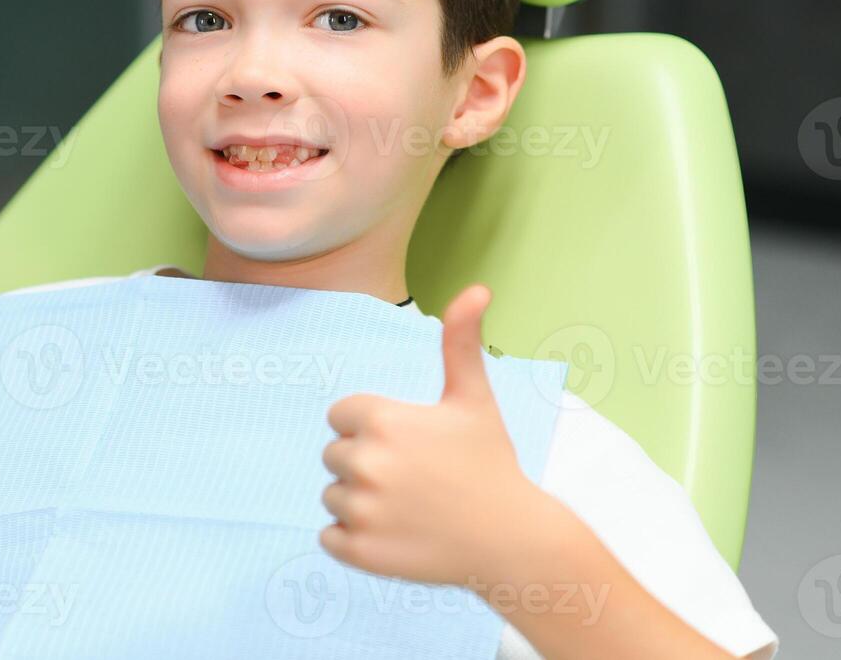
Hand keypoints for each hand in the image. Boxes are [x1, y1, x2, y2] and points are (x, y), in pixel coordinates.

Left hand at [318, 284, 542, 588]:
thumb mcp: (473, 399)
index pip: (341, 416)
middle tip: (414, 479)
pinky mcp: (358, 552)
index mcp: (382, 420)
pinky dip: (354, 539)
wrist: (512, 541)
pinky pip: (328, 537)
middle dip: (367, 464)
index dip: (374, 429)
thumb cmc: (490, 463)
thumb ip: (460, 342)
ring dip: (361, 503)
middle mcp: (365, 462)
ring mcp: (361, 510)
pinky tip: (395, 535)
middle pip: (334, 455)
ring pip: (332, 496)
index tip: (411, 445)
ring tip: (409, 508)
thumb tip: (477, 288)